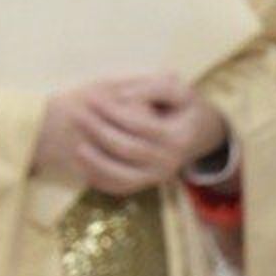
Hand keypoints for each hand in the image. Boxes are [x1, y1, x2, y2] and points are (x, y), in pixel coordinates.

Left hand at [35, 75, 228, 195]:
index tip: (91, 96)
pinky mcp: (145, 184)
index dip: (113, 110)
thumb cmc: (183, 106)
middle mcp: (168, 162)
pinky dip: (98, 178)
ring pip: (122, 177)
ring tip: (77, 145)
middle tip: (76, 113)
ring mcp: (156, 177)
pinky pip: (118, 187)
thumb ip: (153, 87)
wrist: (200, 134)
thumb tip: (122, 96)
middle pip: (127, 149)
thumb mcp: (178, 90)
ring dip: (96, 162)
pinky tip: (81, 162)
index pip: (140, 125)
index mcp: (177, 137)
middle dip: (98, 131)